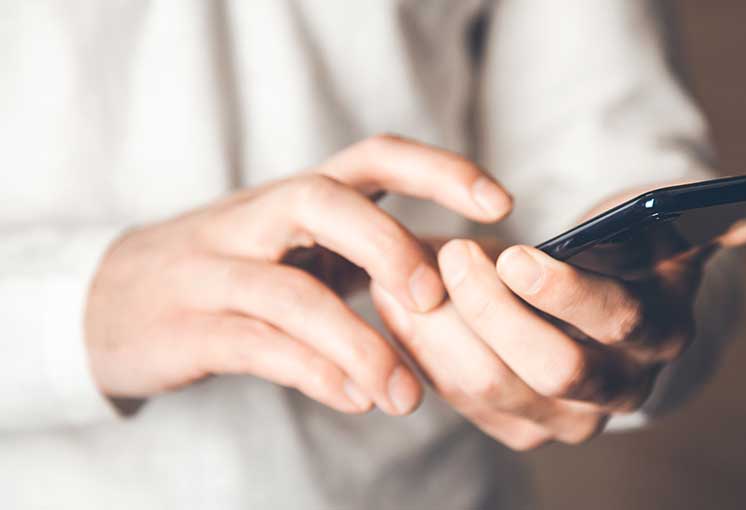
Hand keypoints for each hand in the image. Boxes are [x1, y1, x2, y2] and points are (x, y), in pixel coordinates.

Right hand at [84, 135, 512, 415]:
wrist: (107, 301)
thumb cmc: (232, 274)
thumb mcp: (298, 249)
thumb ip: (369, 257)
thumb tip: (465, 281)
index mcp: (296, 199)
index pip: (372, 157)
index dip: (439, 170)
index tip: (501, 203)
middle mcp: (256, 221)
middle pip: (323, 200)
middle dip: (389, 245)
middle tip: (436, 302)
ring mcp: (215, 272)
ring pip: (289, 292)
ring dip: (359, 343)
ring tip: (406, 395)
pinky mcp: (186, 328)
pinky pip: (254, 345)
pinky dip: (312, 372)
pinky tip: (356, 399)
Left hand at [372, 213, 745, 448]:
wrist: (602, 312)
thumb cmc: (625, 255)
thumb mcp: (661, 233)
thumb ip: (699, 220)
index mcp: (661, 333)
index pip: (615, 323)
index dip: (563, 292)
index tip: (513, 253)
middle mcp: (620, 387)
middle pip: (550, 368)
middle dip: (491, 310)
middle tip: (452, 255)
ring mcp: (566, 418)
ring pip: (491, 387)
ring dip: (439, 329)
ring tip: (402, 274)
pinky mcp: (519, 429)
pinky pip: (459, 398)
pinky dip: (422, 350)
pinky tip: (399, 304)